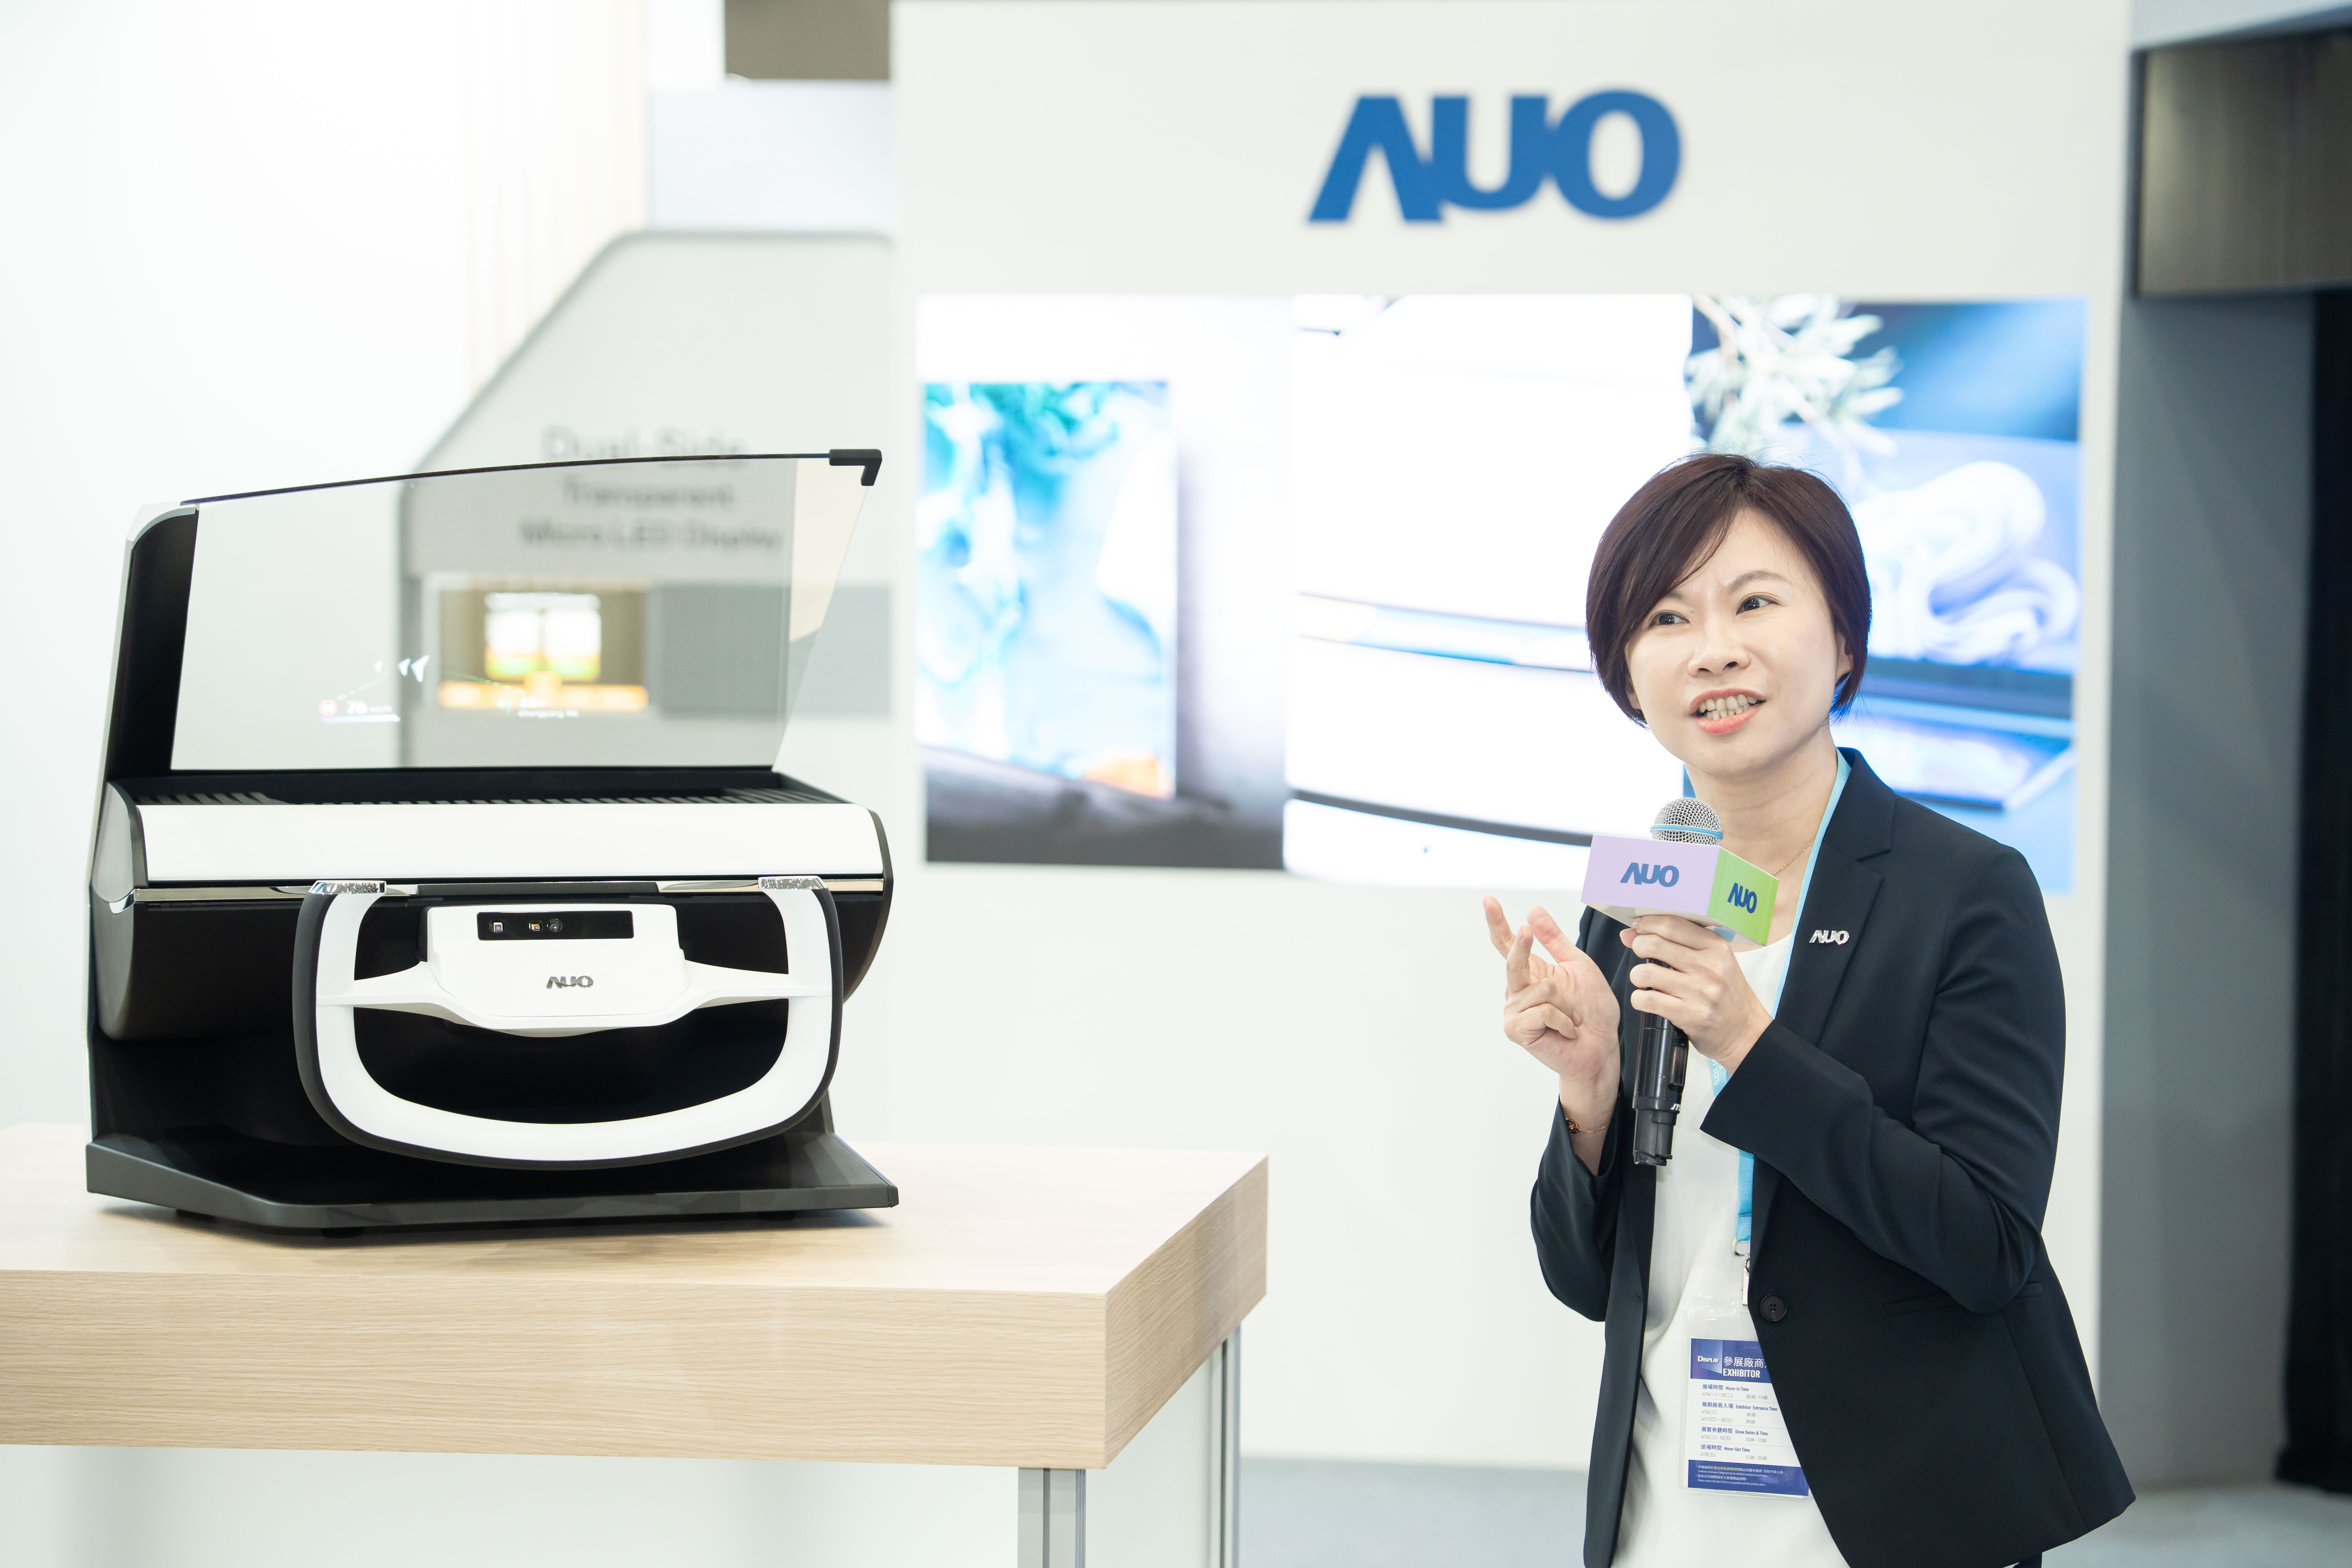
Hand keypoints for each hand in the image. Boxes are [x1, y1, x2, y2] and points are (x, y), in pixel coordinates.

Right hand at [1482, 898, 1620, 1145]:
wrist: (1601, 1048)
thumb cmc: (1592, 1011)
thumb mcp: (1579, 967)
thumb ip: (1555, 940)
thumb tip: (1533, 911)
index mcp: (1532, 972)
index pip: (1508, 944)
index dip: (1497, 922)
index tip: (1488, 900)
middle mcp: (1518, 990)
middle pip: (1512, 960)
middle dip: (1520, 945)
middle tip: (1524, 931)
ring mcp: (1514, 1011)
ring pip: (1536, 989)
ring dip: (1563, 1003)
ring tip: (1569, 1019)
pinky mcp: (1516, 1030)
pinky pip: (1540, 1011)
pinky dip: (1561, 1021)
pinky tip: (1565, 1031)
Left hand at [1619, 915, 1772, 1070]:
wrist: (1746, 1031)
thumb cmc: (1726, 993)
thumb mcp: (1712, 961)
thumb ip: (1676, 942)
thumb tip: (1629, 933)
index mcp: (1716, 947)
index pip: (1672, 925)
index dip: (1647, 923)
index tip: (1638, 927)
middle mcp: (1709, 967)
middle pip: (1654, 944)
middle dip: (1638, 946)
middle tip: (1641, 953)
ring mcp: (1700, 992)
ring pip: (1646, 973)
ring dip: (1638, 976)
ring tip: (1646, 980)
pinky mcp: (1690, 1015)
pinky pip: (1648, 1000)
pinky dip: (1639, 999)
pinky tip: (1647, 1000)